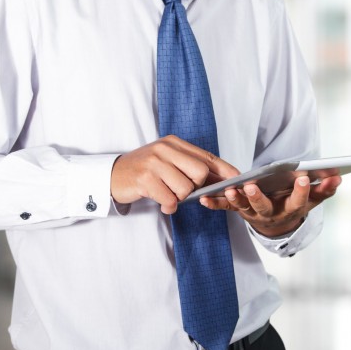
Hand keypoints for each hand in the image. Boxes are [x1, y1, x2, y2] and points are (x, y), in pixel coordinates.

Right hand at [110, 135, 239, 213]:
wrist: (112, 175)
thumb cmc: (145, 170)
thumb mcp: (167, 161)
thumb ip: (190, 166)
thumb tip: (221, 178)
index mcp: (174, 143)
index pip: (207, 156)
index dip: (225, 169)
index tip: (238, 179)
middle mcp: (165, 149)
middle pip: (200, 172)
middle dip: (197, 187)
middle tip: (184, 191)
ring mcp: (154, 163)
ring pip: (185, 188)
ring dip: (180, 198)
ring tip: (169, 196)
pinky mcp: (144, 179)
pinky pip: (170, 199)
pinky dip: (169, 206)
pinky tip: (163, 203)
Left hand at [200, 175, 341, 237]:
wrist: (277, 221)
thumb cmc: (294, 203)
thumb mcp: (312, 198)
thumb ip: (324, 189)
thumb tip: (337, 177)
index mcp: (290, 209)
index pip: (298, 201)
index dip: (302, 190)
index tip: (303, 176)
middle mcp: (270, 214)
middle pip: (264, 208)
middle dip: (258, 197)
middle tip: (252, 186)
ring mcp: (252, 213)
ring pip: (243, 208)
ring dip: (236, 199)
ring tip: (230, 188)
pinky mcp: (238, 210)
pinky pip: (226, 207)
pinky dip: (215, 204)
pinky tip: (204, 198)